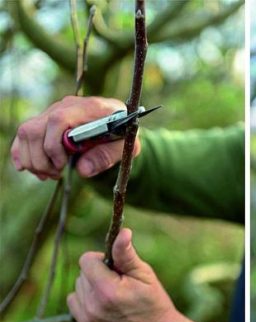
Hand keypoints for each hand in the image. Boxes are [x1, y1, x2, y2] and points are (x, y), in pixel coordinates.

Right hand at [11, 96, 140, 179]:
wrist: (121, 124)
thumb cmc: (124, 135)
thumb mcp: (126, 147)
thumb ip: (108, 156)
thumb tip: (82, 170)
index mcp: (90, 108)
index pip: (58, 119)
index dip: (54, 146)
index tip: (63, 165)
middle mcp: (68, 106)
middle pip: (36, 128)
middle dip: (41, 158)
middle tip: (56, 174)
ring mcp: (54, 111)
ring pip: (27, 132)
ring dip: (33, 159)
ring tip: (50, 174)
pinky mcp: (46, 121)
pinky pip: (24, 134)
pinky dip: (21, 153)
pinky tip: (27, 168)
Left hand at [67, 228, 211, 321]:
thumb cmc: (155, 303)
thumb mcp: (145, 274)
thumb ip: (127, 254)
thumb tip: (122, 231)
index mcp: (107, 290)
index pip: (86, 260)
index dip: (101, 258)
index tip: (116, 265)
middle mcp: (93, 306)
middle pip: (82, 273)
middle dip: (98, 272)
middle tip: (120, 282)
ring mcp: (87, 320)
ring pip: (78, 288)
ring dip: (91, 286)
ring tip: (114, 295)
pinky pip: (75, 304)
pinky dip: (86, 300)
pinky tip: (105, 304)